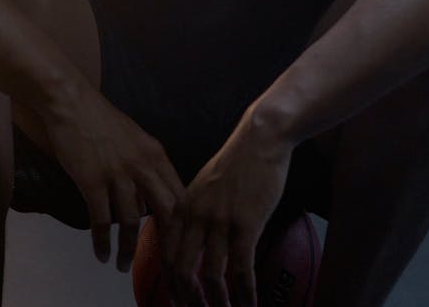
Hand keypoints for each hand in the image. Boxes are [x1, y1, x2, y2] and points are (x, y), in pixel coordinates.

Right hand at [38, 78, 184, 270]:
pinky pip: (101, 220)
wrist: (73, 104)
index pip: (180, 195)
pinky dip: (102, 242)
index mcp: (156, 154)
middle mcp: (142, 165)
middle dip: (166, 242)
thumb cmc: (102, 122)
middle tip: (162, 266)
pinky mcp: (92, 181)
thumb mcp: (136, 140)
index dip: (184, 224)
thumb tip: (149, 204)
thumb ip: (147, 168)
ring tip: (123, 266)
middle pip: (165, 211)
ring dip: (128, 249)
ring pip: (131, 221)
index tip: (181, 245)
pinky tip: (101, 255)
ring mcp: (118, 174)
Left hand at [162, 110, 293, 306]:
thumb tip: (194, 243)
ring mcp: (220, 220)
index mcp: (183, 207)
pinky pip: (241, 269)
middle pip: (182, 270)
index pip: (167, 254)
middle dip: (189, 300)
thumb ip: (195, 212)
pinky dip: (245, 293)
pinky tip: (251, 304)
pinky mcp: (246, 223)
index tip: (178, 301)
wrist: (260, 137)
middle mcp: (196, 216)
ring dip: (218, 302)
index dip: (171, 284)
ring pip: (211, 275)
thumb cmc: (238, 161)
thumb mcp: (205, 185)